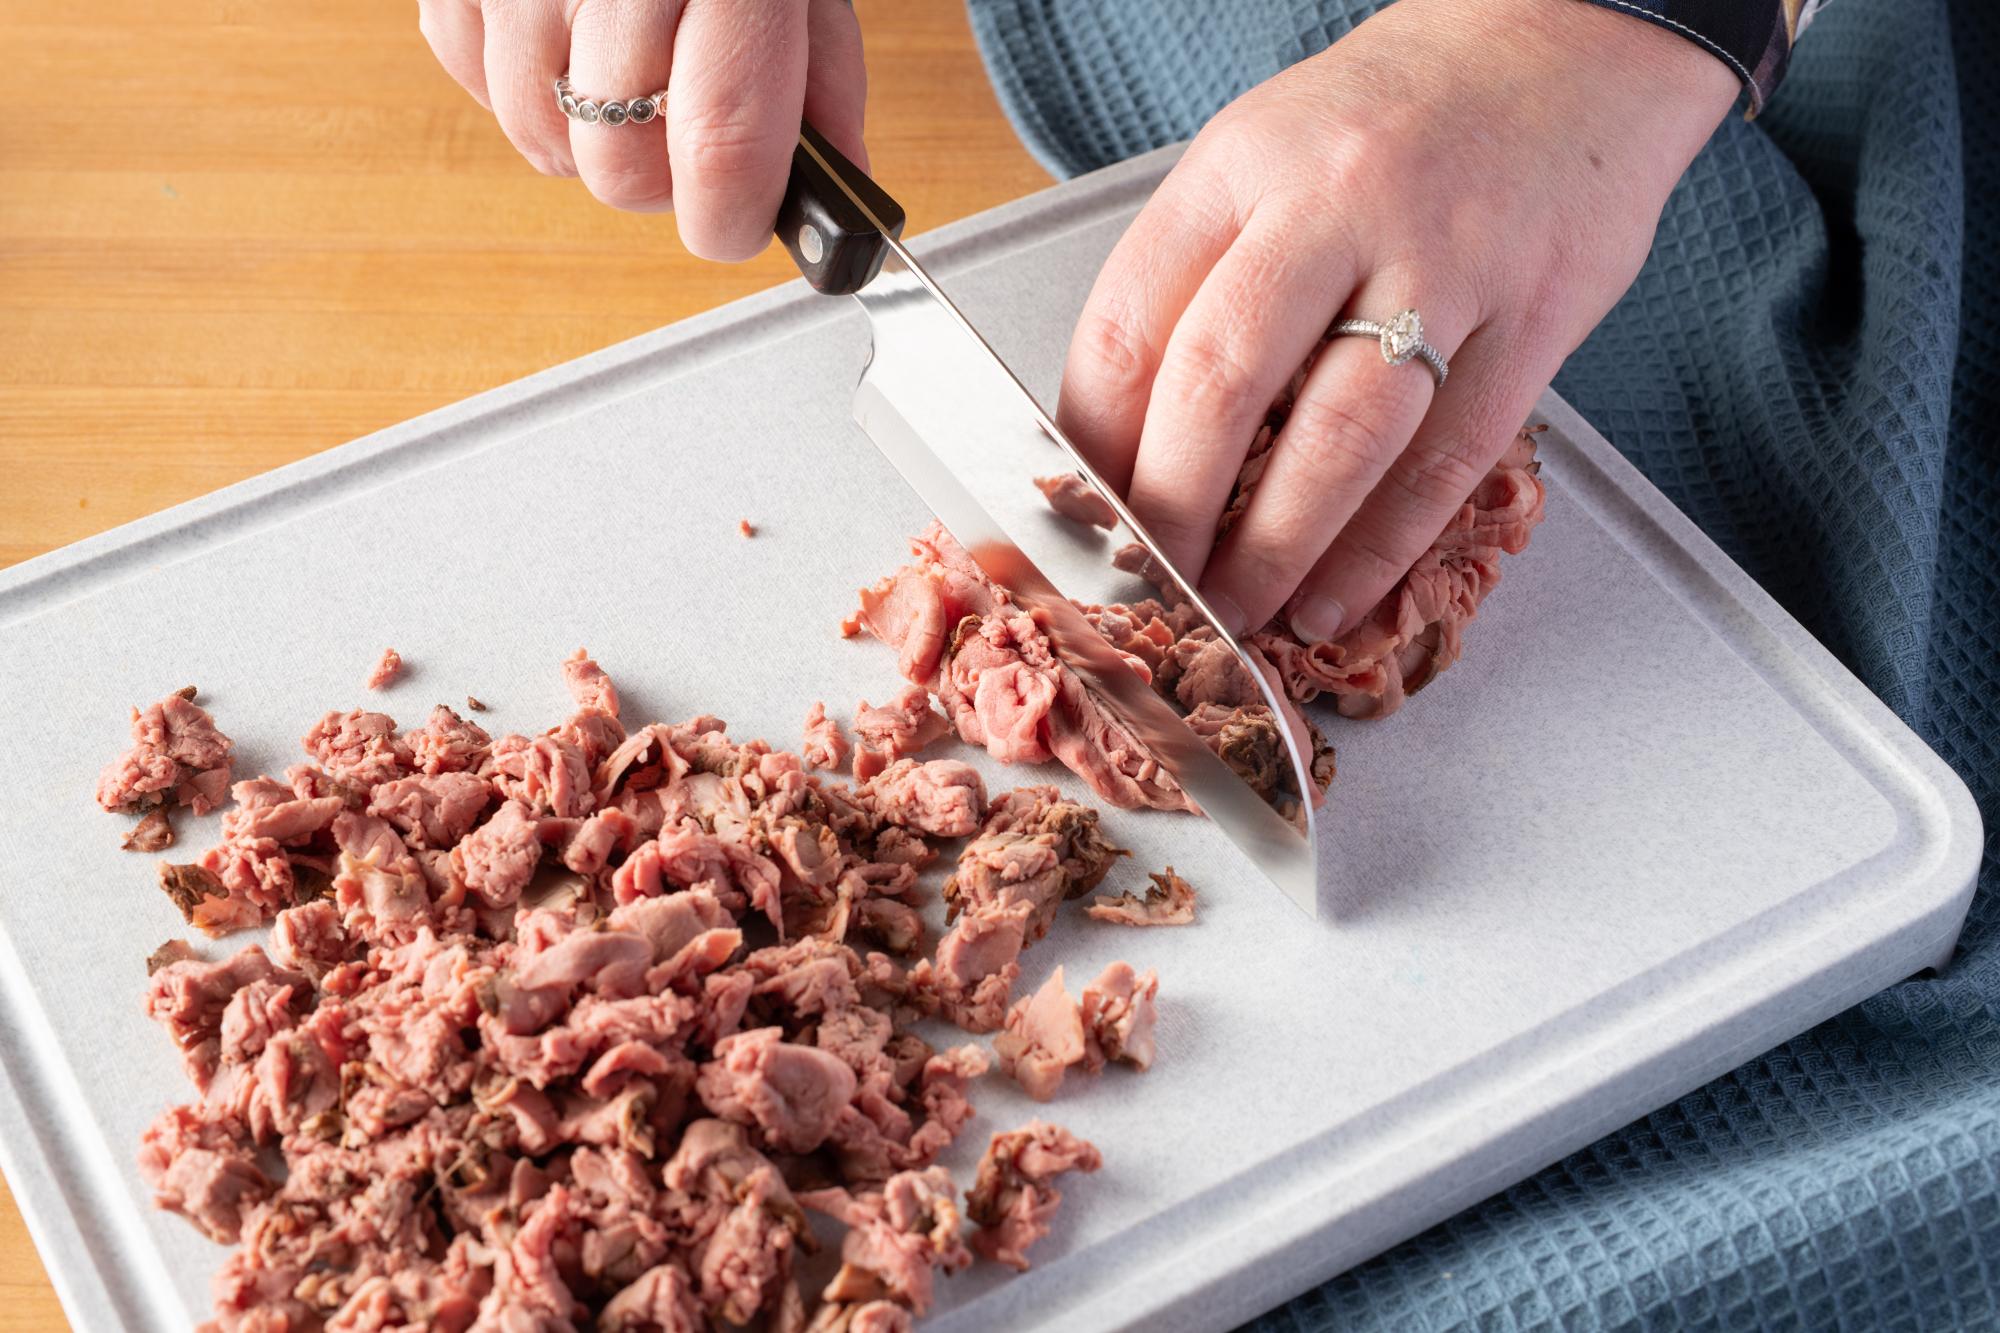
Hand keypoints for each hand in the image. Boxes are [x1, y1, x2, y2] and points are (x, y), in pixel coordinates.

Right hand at [418, 0, 867, 259]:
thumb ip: (822, 81)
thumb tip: (832, 195)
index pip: (724, 142)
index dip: (731, 216)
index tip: (739, 224)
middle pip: (620, 168)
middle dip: (661, 175)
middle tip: (685, 122)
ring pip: (543, 143)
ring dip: (590, 136)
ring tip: (626, 63)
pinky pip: (479, 85)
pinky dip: (528, 84)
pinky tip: (568, 30)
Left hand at [1055, 0, 1737, 640]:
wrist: (1568, 36)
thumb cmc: (1393, 116)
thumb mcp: (1265, 155)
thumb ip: (1197, 275)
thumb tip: (1118, 435)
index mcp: (1245, 163)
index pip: (1135, 318)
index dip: (1093, 440)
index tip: (1078, 515)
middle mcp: (1339, 203)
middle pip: (1223, 381)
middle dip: (1170, 510)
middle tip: (1148, 586)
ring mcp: (1447, 261)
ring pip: (1342, 435)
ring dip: (1275, 549)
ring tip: (1234, 615)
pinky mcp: (1534, 317)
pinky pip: (1448, 460)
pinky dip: (1381, 548)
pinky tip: (1332, 600)